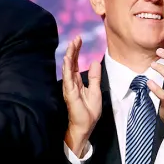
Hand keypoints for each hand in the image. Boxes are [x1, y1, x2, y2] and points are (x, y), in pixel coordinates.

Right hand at [61, 36, 100, 157]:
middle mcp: (71, 82)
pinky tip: (68, 59)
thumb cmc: (89, 111)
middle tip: (76, 37)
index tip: (79, 39)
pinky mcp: (69, 92)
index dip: (77, 51)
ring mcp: (69, 87)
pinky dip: (68, 67)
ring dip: (70, 55)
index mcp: (77, 81)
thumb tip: (95, 62)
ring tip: (72, 44)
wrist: (85, 125)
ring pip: (68, 68)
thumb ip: (94, 77)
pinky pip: (68, 78)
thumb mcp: (95, 90)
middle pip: (71, 62)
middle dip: (73, 49)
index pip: (76, 63)